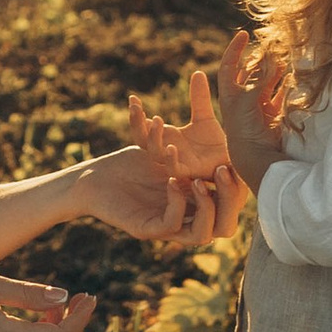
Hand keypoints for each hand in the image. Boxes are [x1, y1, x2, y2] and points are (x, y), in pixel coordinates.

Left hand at [85, 142, 241, 247]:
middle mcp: (186, 220)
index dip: (238, 189)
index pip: (230, 206)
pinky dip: (177, 203)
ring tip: (200, 180)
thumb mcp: (164, 151)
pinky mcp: (146, 230)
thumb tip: (203, 96)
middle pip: (224, 224)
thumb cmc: (130, 165)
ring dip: (207, 207)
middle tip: (225, 171)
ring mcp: (167, 228)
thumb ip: (188, 143)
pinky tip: (172, 180)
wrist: (93, 178)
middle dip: (230, 199)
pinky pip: (171, 224)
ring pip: (203, 234)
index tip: (237, 162)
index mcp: (195, 204)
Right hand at [128, 72, 234, 182]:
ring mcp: (175, 162)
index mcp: (167, 137)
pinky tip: (171, 146)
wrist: (232, 163)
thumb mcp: (205, 117)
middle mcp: (167, 150)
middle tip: (135, 106)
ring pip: (154, 153)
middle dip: (135, 123)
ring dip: (152, 137)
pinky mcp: (188, 174)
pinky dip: (169, 158)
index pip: (143, 126)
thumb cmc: (215, 144)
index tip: (133, 97)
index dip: (136, 114)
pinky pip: (173, 169)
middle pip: (142, 139)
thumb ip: (199, 97)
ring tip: (156, 119)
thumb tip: (197, 72)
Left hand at [207, 31, 288, 186]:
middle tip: (273, 46)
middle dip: (261, 60)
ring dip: (276, 72)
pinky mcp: (272, 116)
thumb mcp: (247, 101)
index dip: (235, 49)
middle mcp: (243, 99)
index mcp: (230, 93)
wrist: (253, 157)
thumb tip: (272, 58)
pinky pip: (280, 97)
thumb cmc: (242, 128)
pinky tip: (295, 79)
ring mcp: (258, 108)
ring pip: (268, 84)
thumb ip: (261, 80)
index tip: (244, 34)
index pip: (230, 65)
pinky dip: (287, 88)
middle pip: (251, 73)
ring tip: (286, 58)